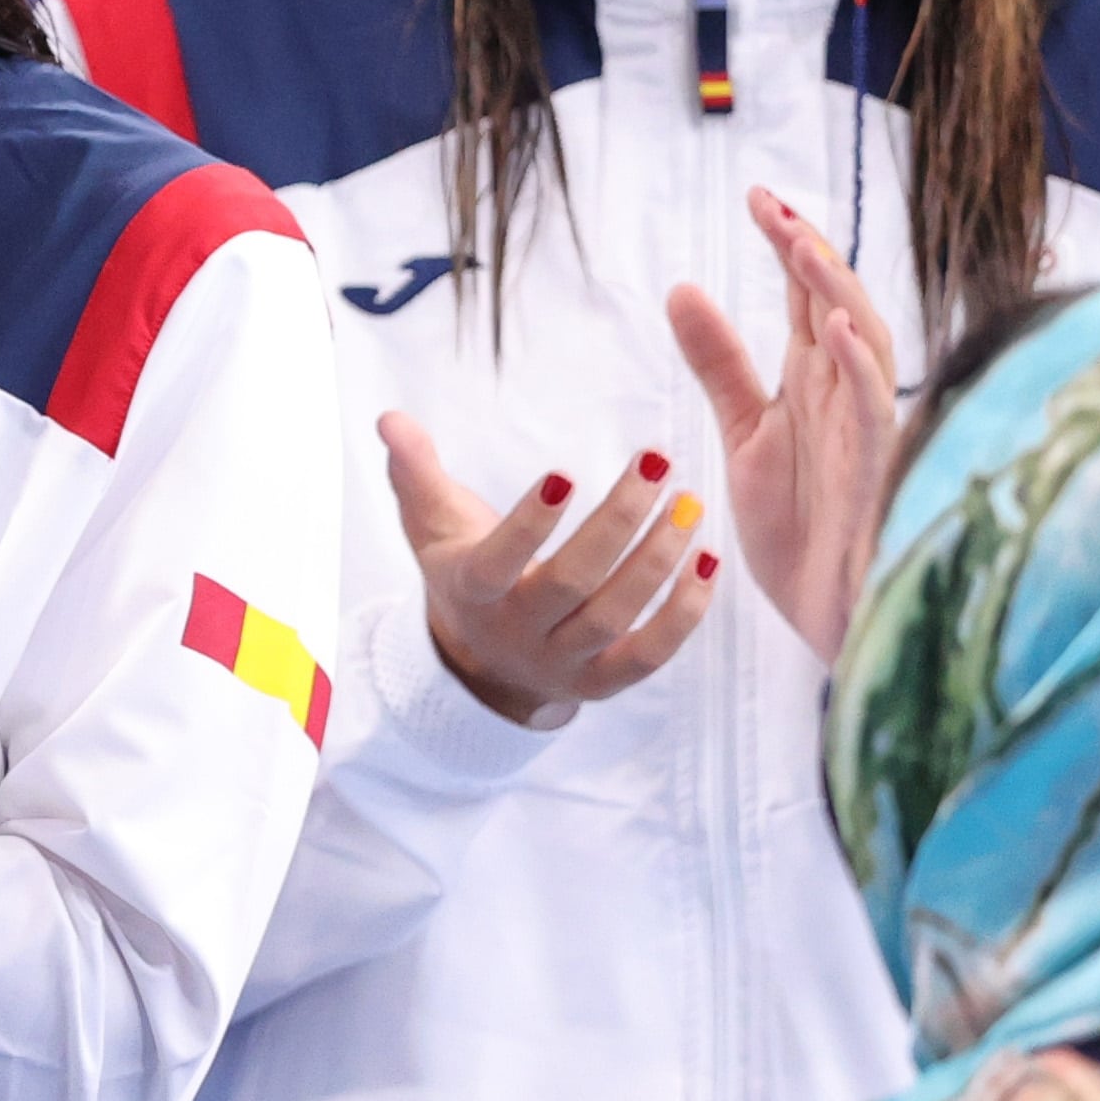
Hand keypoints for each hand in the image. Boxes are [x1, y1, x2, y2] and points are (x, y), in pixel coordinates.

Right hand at [382, 410, 711, 724]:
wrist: (482, 666)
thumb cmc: (465, 574)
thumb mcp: (433, 525)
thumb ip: (416, 470)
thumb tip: (391, 418)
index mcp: (471, 591)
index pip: (498, 562)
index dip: (530, 524)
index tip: (566, 474)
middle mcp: (514, 632)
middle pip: (570, 583)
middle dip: (618, 521)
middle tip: (655, 464)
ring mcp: (560, 662)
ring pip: (616, 616)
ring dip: (659, 558)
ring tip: (689, 502)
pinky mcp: (603, 683)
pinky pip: (652, 653)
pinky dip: (685, 611)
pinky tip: (708, 560)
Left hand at [669, 182, 902, 662]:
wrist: (835, 615)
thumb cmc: (805, 528)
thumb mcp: (747, 431)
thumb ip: (721, 363)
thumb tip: (683, 289)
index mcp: (818, 385)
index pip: (809, 299)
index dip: (789, 245)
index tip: (755, 196)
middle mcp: (849, 397)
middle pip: (838, 307)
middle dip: (809, 254)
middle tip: (767, 205)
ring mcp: (868, 433)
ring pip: (866, 345)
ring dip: (836, 295)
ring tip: (799, 246)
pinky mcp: (877, 474)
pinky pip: (877, 412)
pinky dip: (859, 368)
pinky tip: (834, 330)